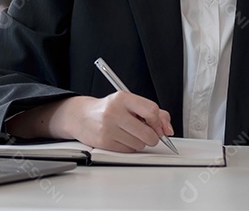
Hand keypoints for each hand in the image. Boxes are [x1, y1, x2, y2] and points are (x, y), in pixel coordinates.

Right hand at [53, 93, 173, 152]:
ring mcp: (108, 128)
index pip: (151, 111)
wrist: (81, 116)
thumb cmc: (108, 109)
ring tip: (129, 133)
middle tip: (147, 132)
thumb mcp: (129, 103)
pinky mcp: (104, 142)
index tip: (157, 125)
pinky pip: (128, 151)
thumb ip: (153, 112)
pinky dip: (129, 147)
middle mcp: (114, 111)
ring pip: (140, 144)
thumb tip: (168, 129)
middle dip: (152, 136)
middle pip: (148, 133)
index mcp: (122, 98)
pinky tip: (121, 138)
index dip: (158, 122)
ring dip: (139, 142)